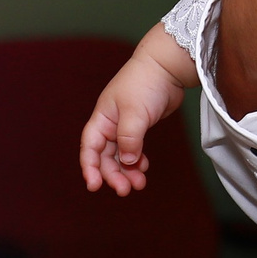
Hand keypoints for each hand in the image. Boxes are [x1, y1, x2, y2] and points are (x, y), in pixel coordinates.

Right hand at [78, 54, 181, 194]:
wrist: (167, 67)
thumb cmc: (146, 83)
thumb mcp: (135, 112)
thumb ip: (130, 138)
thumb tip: (128, 161)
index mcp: (102, 118)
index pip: (90, 147)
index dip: (89, 168)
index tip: (94, 186)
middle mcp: (110, 124)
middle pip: (105, 156)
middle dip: (113, 174)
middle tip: (125, 190)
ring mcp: (124, 126)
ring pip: (120, 155)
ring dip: (127, 171)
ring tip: (139, 184)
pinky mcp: (139, 127)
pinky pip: (133, 150)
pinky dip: (137, 161)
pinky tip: (144, 168)